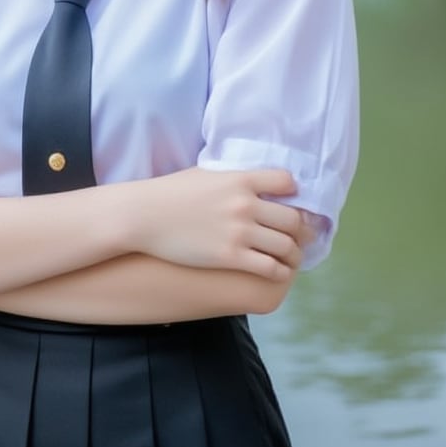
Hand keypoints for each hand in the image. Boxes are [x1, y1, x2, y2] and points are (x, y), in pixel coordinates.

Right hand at [132, 166, 304, 280]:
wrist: (142, 216)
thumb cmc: (170, 193)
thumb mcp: (205, 174)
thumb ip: (233, 176)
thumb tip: (251, 177)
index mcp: (240, 180)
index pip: (288, 182)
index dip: (294, 195)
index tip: (294, 205)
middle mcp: (244, 204)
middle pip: (293, 219)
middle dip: (301, 231)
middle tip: (302, 238)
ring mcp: (239, 231)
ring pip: (286, 246)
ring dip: (293, 254)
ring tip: (291, 258)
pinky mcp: (230, 256)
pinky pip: (270, 268)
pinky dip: (280, 272)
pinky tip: (277, 272)